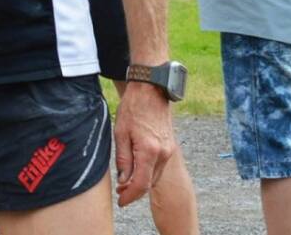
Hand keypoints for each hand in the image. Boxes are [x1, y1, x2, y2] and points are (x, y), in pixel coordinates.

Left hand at [113, 81, 175, 206]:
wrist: (151, 89)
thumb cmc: (133, 108)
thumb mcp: (121, 133)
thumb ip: (123, 159)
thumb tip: (123, 181)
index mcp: (149, 151)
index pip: (141, 184)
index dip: (129, 196)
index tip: (121, 201)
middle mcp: (163, 154)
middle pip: (149, 183)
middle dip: (134, 191)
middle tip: (120, 192)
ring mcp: (169, 150)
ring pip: (155, 176)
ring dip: (142, 183)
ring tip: (126, 182)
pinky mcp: (169, 146)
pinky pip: (159, 167)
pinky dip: (148, 173)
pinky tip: (137, 170)